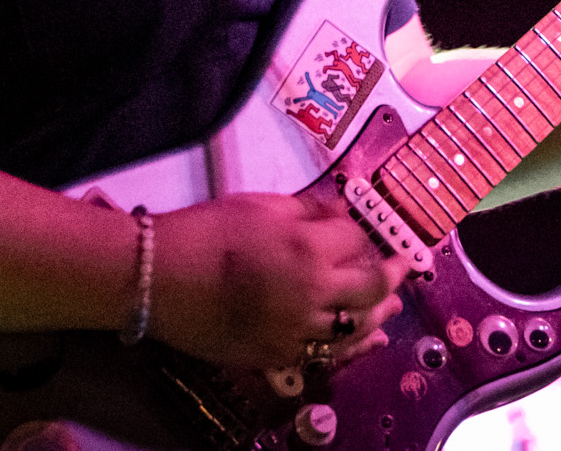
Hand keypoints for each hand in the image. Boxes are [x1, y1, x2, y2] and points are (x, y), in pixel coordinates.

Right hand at [146, 193, 409, 368]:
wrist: (158, 278)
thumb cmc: (205, 233)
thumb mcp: (261, 204)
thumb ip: (308, 209)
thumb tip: (338, 211)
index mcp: (308, 247)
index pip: (357, 240)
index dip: (365, 234)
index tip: (368, 231)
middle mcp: (312, 291)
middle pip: (372, 287)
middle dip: (391, 275)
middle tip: (402, 266)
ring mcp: (297, 329)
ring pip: (358, 327)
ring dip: (381, 313)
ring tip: (392, 304)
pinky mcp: (279, 355)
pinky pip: (329, 355)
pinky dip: (354, 347)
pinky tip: (369, 339)